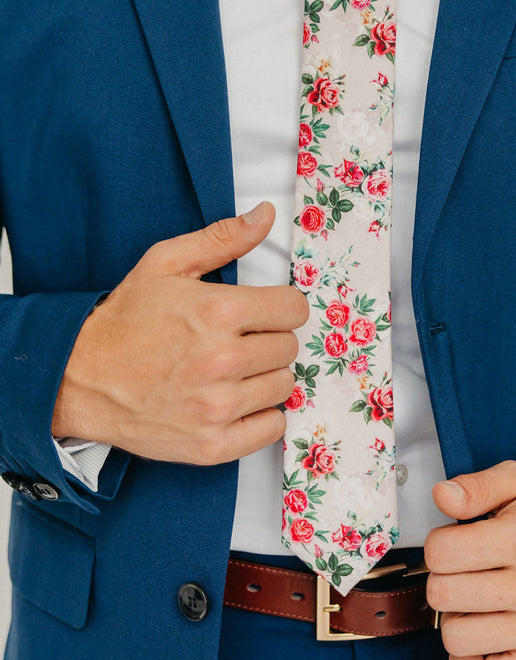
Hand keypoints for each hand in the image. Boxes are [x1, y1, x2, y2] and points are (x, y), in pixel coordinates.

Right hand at [52, 202, 307, 464]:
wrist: (78, 376)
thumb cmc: (125, 319)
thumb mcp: (167, 263)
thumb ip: (223, 238)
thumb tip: (265, 216)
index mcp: (218, 311)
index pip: (292, 309)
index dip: (280, 307)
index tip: (263, 312)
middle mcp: (222, 360)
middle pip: (288, 348)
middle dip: (269, 339)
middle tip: (239, 340)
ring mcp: (217, 406)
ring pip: (283, 386)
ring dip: (265, 376)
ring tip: (234, 370)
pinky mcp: (211, 443)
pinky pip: (271, 428)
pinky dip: (261, 415)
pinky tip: (237, 400)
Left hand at [424, 460, 515, 659]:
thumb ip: (475, 486)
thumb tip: (442, 496)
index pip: (441, 553)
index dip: (437, 544)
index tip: (453, 541)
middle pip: (442, 594)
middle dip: (442, 577)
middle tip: (462, 568)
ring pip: (455, 637)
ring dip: (453, 616)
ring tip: (472, 597)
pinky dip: (467, 654)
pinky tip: (479, 626)